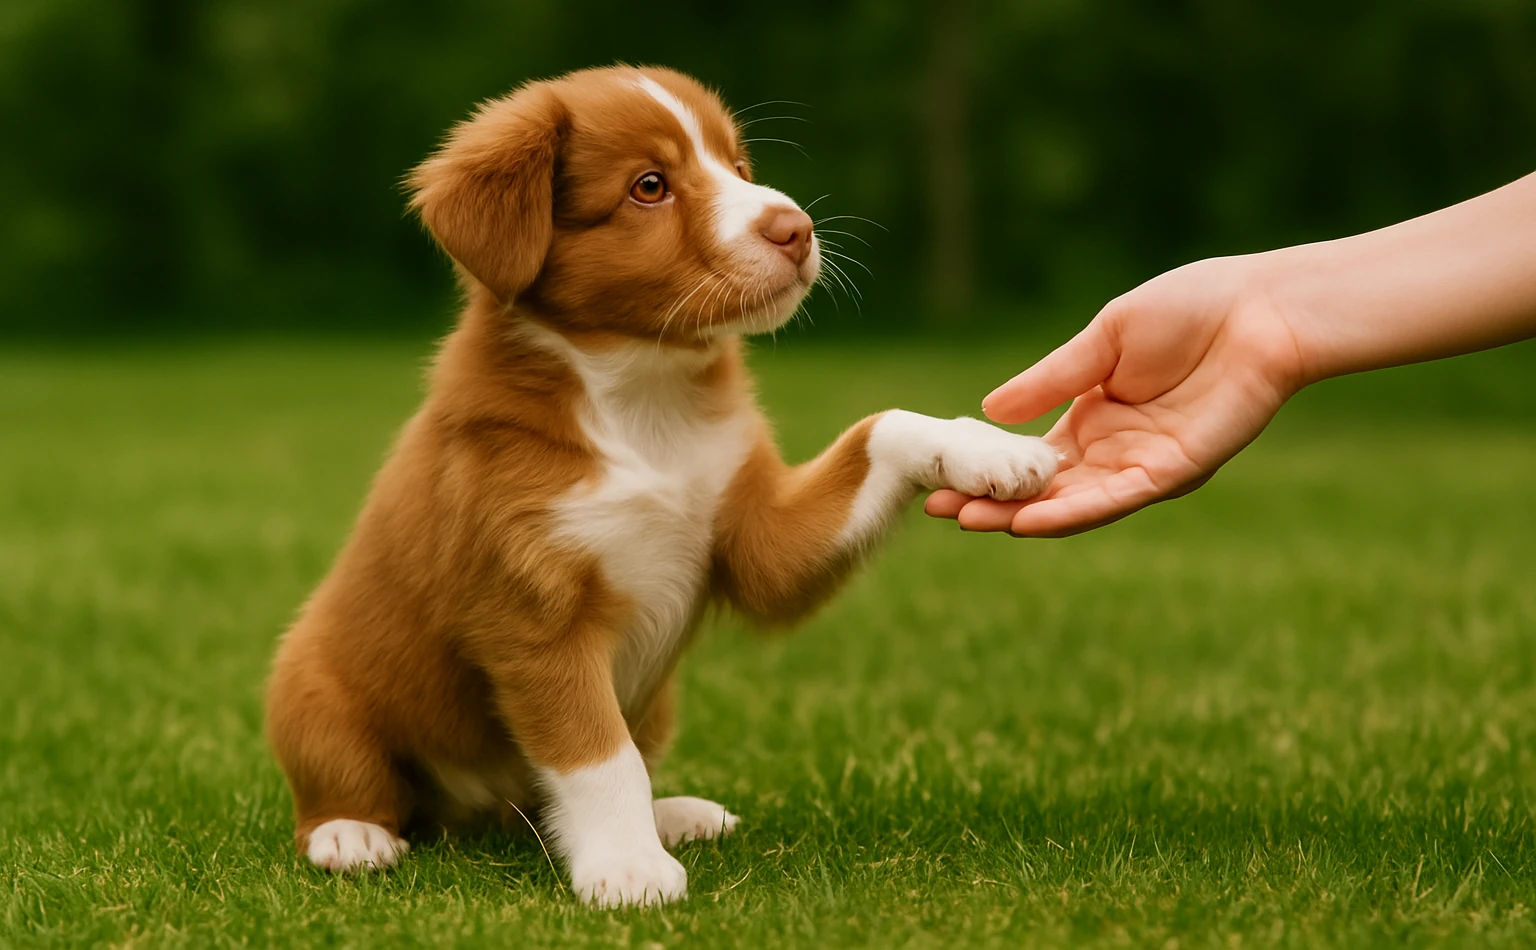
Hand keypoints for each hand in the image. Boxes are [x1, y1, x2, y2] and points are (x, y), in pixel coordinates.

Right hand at [926, 255, 1306, 535]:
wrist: (1263, 310)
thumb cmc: (1191, 309)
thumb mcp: (1103, 340)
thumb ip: (1050, 379)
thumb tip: (986, 410)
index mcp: (1091, 418)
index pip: (1028, 457)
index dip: (987, 470)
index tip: (939, 478)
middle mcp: (1112, 451)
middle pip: (1042, 490)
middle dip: (990, 502)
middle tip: (936, 509)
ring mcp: (1141, 466)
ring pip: (1072, 504)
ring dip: (1020, 517)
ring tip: (969, 521)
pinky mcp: (1173, 472)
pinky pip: (1115, 500)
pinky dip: (1072, 514)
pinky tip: (1029, 520)